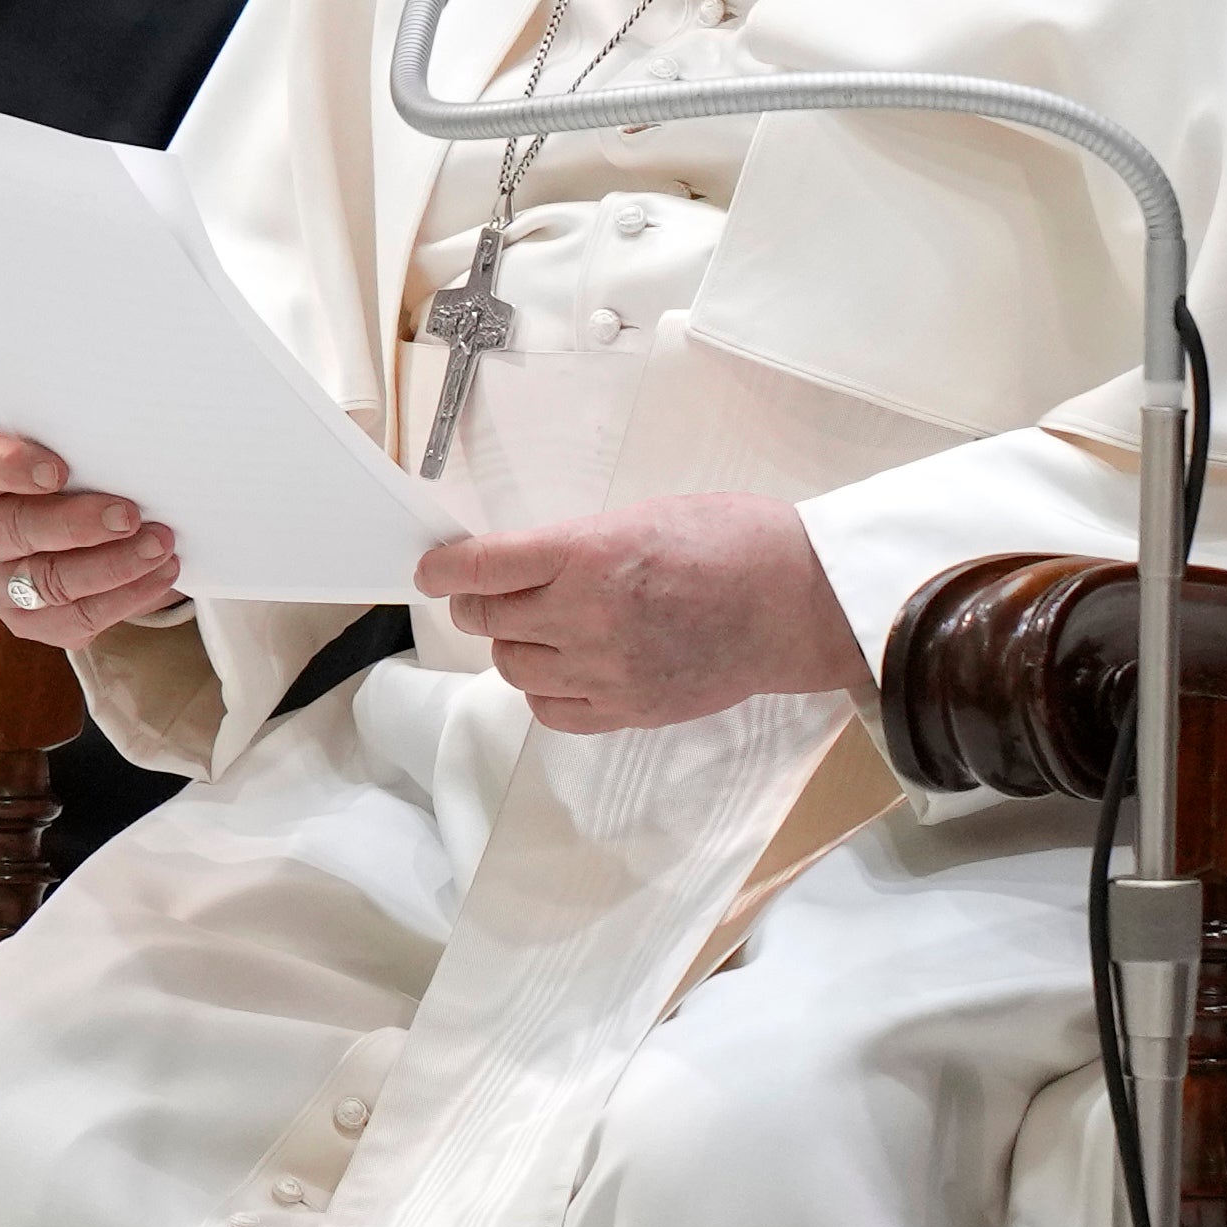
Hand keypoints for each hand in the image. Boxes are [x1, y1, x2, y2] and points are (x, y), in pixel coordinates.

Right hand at [0, 431, 184, 648]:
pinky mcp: (28, 622)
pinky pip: (76, 619)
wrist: (55, 535)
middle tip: (129, 516)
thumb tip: (139, 460)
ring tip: (158, 547)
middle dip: (79, 526)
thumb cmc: (64, 482)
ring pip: (50, 583)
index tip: (58, 470)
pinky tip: (159, 576)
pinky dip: (125, 598)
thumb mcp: (63, 457)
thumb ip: (84, 454)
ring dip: (113, 566)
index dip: (16, 468)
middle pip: (19, 531)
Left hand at [416, 492, 872, 732]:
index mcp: (588, 554)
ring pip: (512, 666)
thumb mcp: (641, 515)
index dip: (444, 568)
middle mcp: (586, 615)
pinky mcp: (626, 710)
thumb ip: (575, 545)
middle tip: (492, 591)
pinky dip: (544, 688)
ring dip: (513, 644)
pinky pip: (550, 710)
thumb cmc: (733, 542)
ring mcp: (604, 670)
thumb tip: (520, 563)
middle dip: (478, 602)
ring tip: (542, 626)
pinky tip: (566, 666)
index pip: (482, 567)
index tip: (431, 569)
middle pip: (488, 619)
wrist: (796, 601)